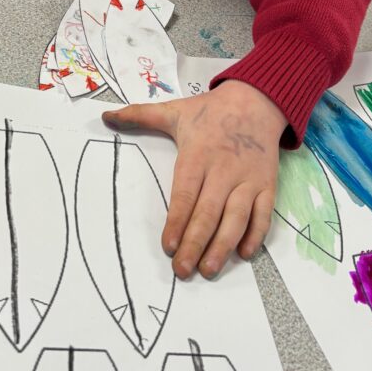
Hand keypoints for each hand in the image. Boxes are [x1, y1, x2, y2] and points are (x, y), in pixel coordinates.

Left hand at [102, 80, 284, 278]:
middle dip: (195, 243)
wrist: (257, 100)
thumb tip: (105, 116)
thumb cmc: (210, 111)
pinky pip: (263, 214)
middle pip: (209, 212)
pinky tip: (244, 253)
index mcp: (198, 154)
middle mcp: (224, 169)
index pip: (185, 194)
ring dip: (223, 246)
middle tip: (182, 270)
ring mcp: (248, 179)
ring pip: (236, 218)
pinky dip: (255, 235)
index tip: (168, 246)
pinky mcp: (267, 184)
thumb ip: (139, 115)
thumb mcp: (174, 110)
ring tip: (208, 269)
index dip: (177, 221)